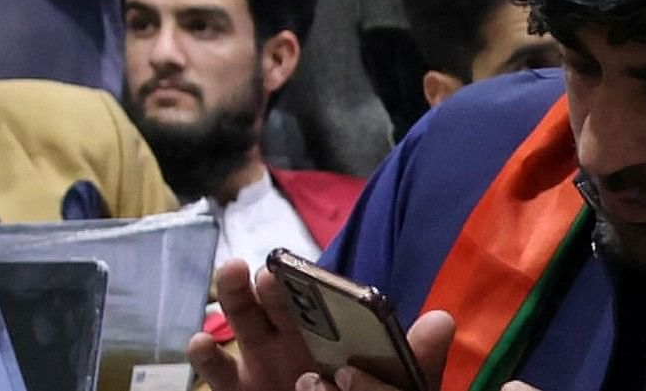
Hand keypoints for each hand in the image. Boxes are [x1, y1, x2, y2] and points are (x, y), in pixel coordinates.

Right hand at [192, 260, 453, 390]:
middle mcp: (284, 338)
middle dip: (263, 283)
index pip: (309, 294)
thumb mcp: (398, 384)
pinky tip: (202, 341)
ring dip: (231, 295)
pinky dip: (204, 356)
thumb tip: (443, 319)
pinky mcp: (238, 390)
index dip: (300, 278)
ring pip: (238, 321)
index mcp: (322, 328)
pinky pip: (217, 373)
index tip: (292, 267)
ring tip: (232, 274)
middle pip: (268, 299)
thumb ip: (414, 357)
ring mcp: (257, 363)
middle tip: (266, 274)